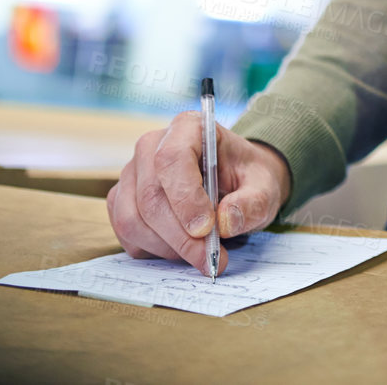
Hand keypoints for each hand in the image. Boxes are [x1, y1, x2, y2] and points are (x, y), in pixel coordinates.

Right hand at [106, 112, 293, 273]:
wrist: (237, 181)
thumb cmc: (248, 179)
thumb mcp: (265, 187)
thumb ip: (252, 203)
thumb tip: (225, 222)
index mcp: (188, 128)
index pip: (171, 159)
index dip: (185, 199)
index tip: (206, 230)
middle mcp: (151, 147)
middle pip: (150, 196)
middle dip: (180, 236)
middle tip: (210, 259)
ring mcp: (131, 174)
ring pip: (133, 219)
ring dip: (167, 247)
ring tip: (201, 253)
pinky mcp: (122, 201)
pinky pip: (126, 234)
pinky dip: (154, 250)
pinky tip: (182, 248)